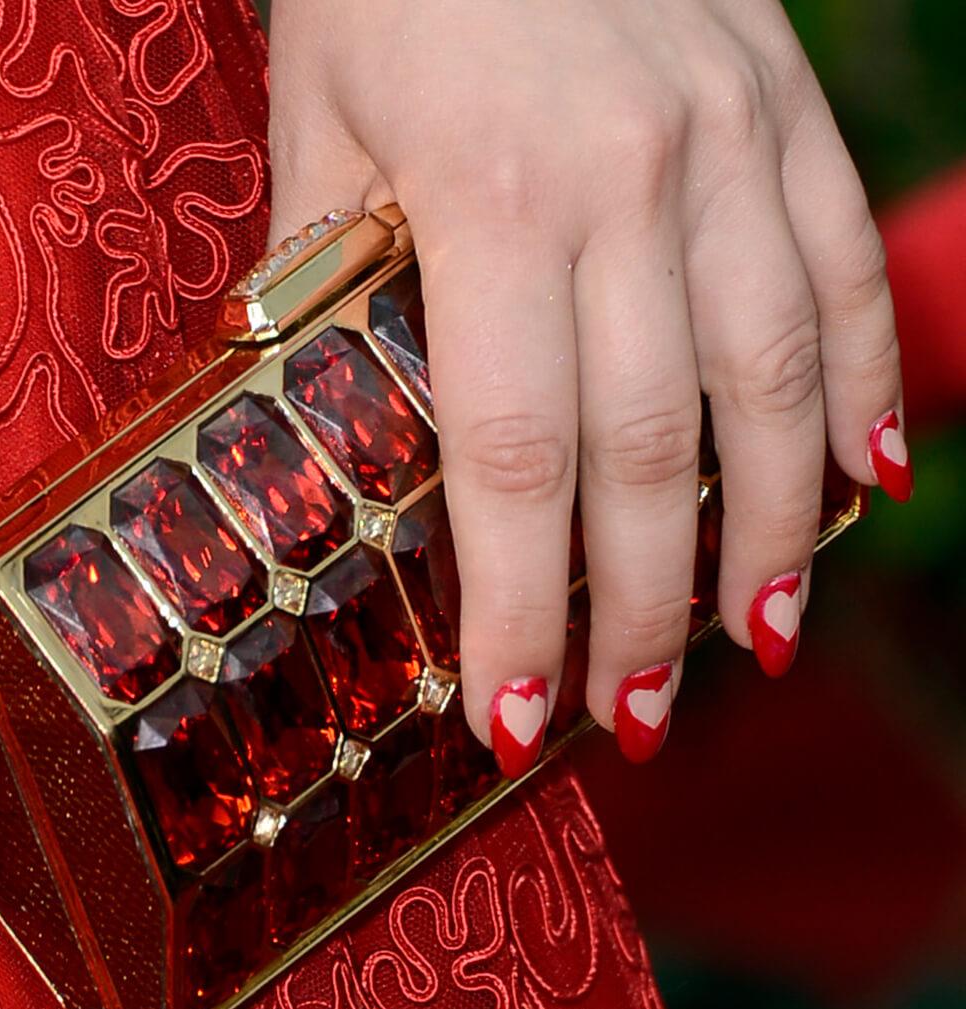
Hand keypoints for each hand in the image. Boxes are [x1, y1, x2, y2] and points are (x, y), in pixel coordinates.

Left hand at [266, 0, 908, 770]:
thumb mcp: (320, 131)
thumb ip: (338, 290)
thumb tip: (353, 433)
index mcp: (490, 201)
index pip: (516, 459)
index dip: (523, 608)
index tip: (518, 718)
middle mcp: (633, 183)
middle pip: (652, 455)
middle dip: (643, 615)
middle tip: (634, 721)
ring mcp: (731, 144)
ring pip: (774, 386)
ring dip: (773, 542)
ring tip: (752, 649)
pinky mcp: (788, 114)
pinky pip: (841, 278)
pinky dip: (862, 395)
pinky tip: (860, 491)